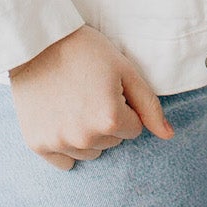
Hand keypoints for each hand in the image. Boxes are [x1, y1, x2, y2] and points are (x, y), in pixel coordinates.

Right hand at [8, 24, 172, 169]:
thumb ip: (150, 106)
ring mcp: (59, 142)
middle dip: (106, 121)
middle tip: (89, 92)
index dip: (123, 107)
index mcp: (110, 119)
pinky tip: (59, 119)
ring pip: (90, 152)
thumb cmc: (86, 52)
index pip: (133, 129)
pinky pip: (65, 162)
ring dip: (87, 135)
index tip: (107, 88)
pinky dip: (65, 146)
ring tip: (72, 103)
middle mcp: (84, 137)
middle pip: (112, 142)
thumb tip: (168, 136)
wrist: (37, 43)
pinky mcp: (37, 144)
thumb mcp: (125, 70)